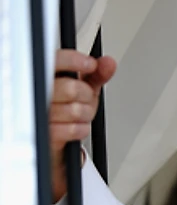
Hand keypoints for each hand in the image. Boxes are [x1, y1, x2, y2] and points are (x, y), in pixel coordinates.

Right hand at [50, 49, 116, 202]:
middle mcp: (40, 93)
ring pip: (75, 109)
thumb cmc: (67, 113)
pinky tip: (77, 127)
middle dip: (87, 97)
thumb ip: (96, 76)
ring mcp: (41, 113)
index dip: (75, 61)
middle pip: (71, 88)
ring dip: (86, 116)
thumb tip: (109, 63)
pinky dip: (82, 129)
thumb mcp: (84, 91)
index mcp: (46, 77)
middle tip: (86, 101)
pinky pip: (73, 129)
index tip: (90, 64)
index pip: (55, 60)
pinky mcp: (46, 133)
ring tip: (80, 116)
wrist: (56, 143)